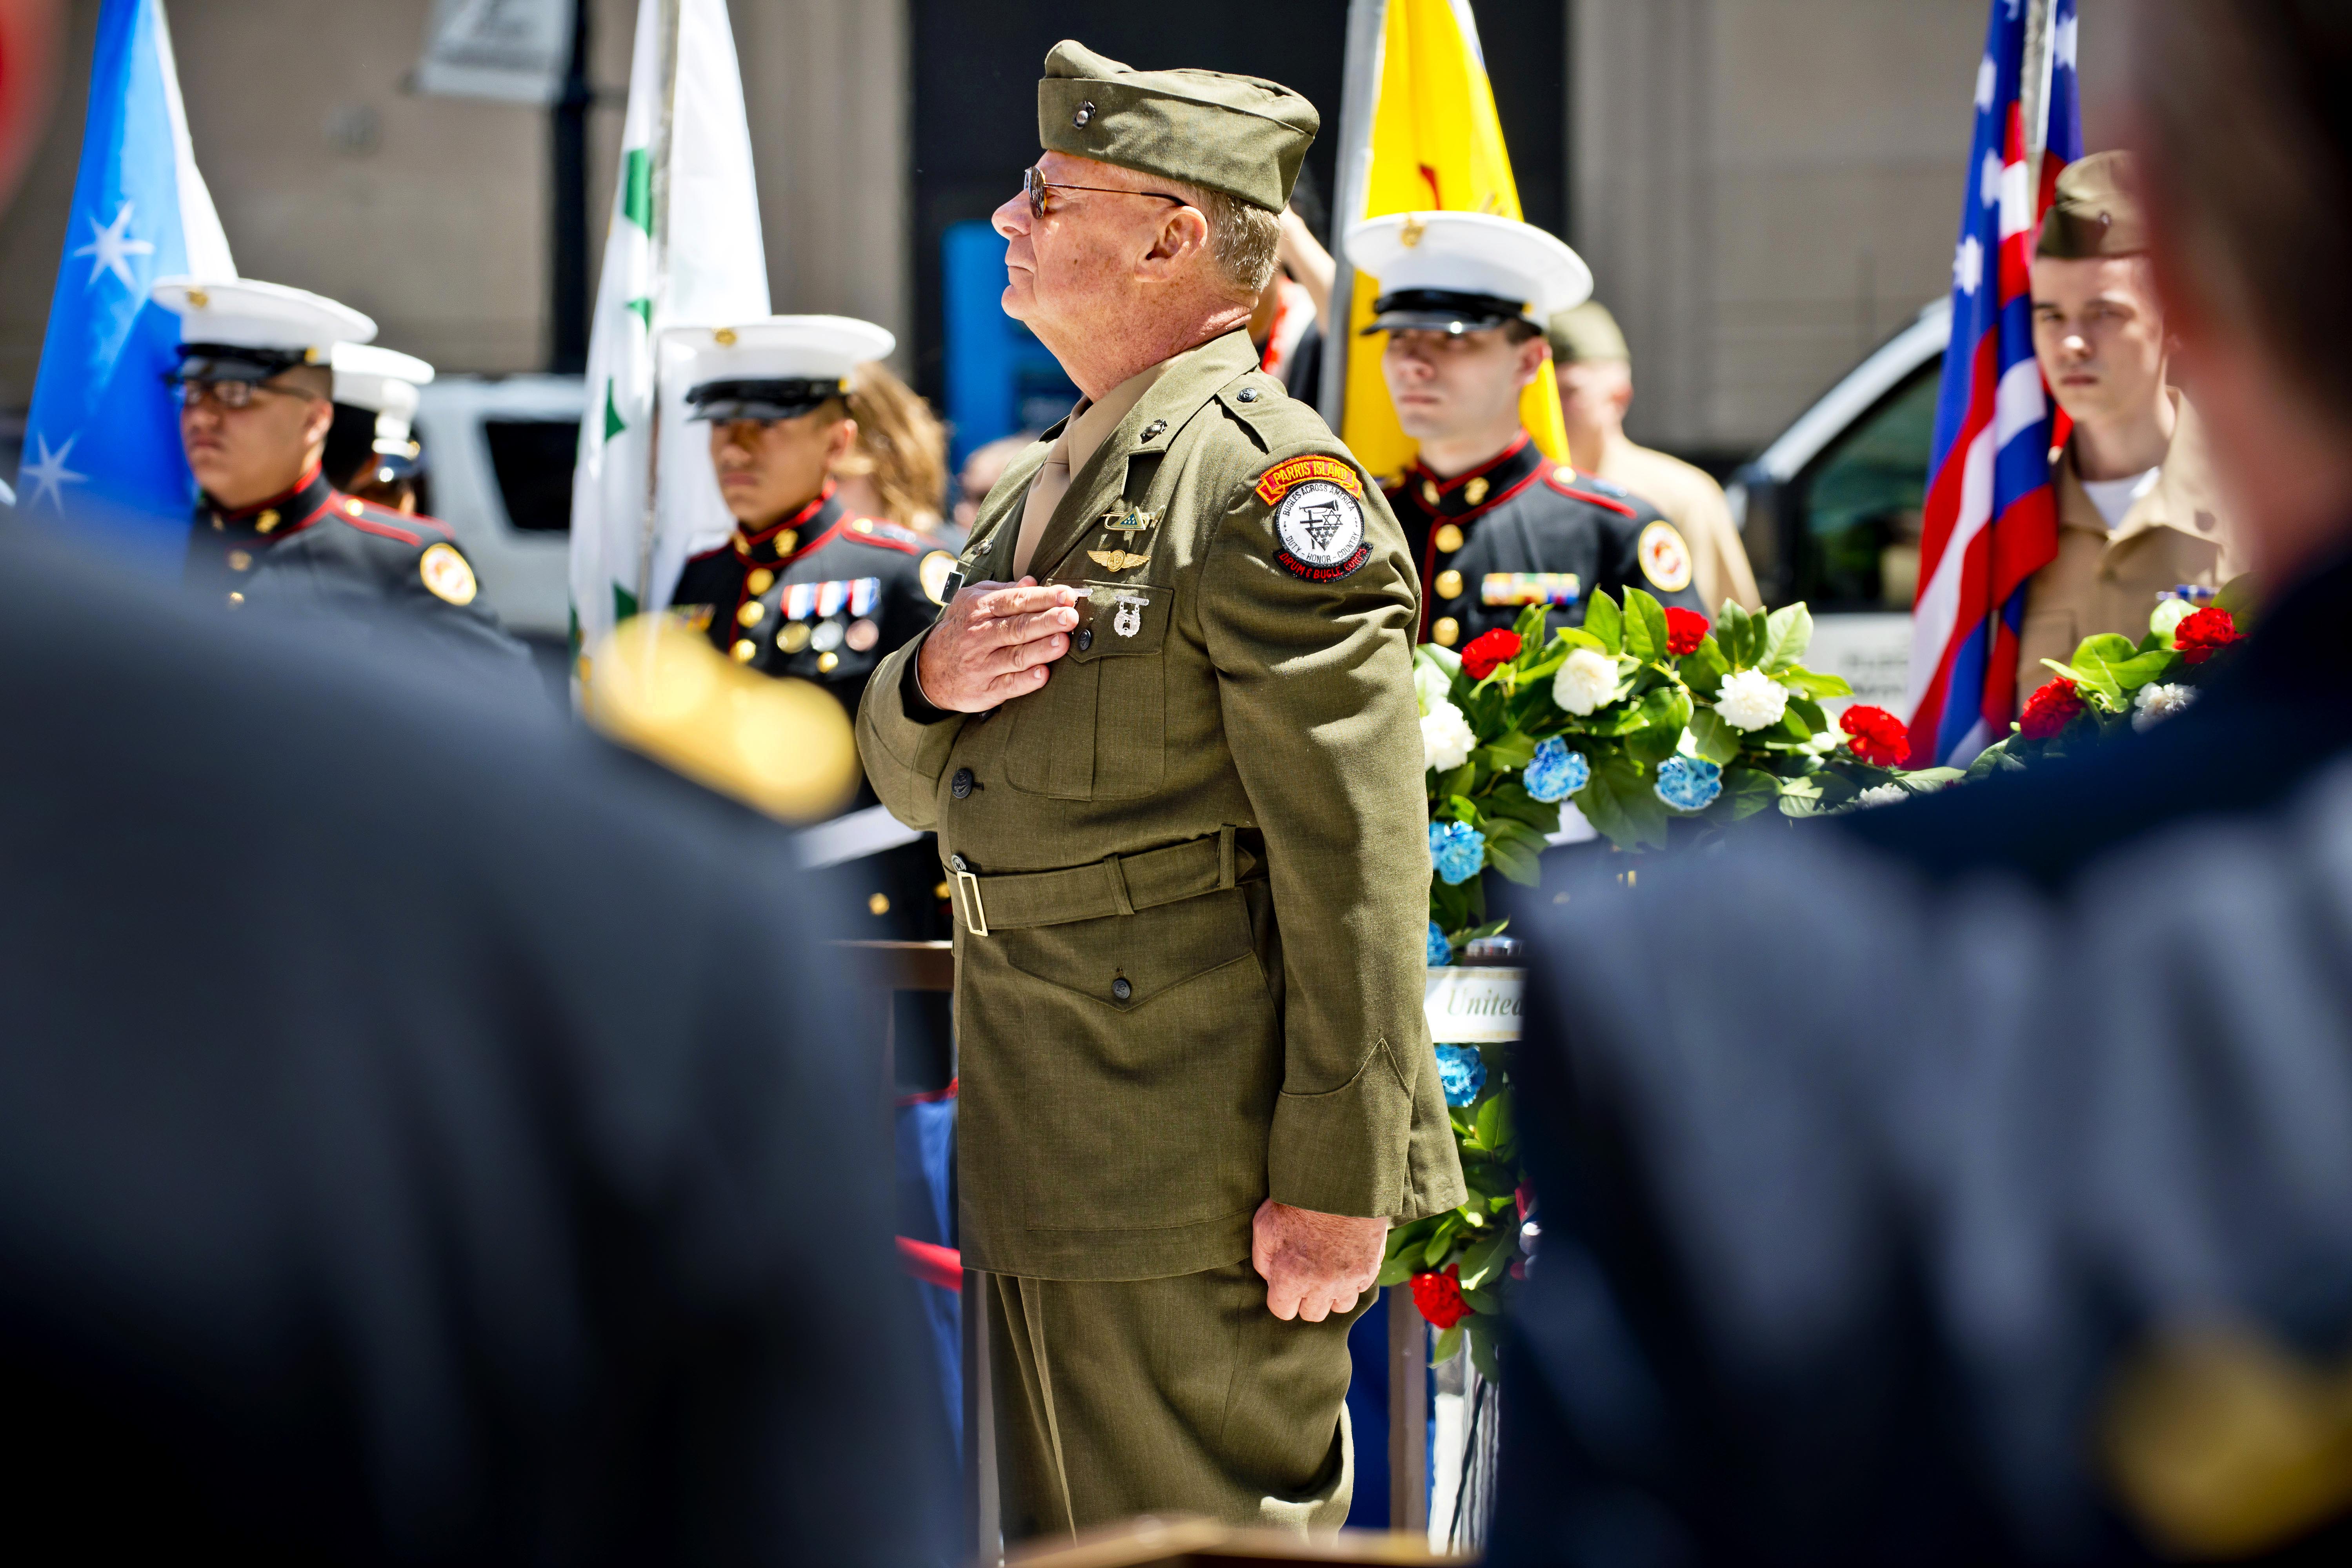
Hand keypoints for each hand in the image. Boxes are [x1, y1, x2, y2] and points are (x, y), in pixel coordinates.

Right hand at [914, 577, 1078, 712]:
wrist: (929, 669)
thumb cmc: (961, 629)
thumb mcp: (972, 601)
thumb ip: (1004, 591)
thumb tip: (1032, 582)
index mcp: (980, 609)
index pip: (1015, 601)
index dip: (1043, 598)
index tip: (1067, 595)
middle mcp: (980, 635)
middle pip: (1018, 627)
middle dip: (1046, 621)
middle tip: (1070, 616)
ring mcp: (982, 664)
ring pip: (1016, 656)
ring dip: (1041, 649)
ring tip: (1063, 642)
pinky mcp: (985, 690)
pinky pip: (1008, 685)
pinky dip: (1026, 681)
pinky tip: (1043, 674)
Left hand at [1252, 1199, 1388, 1321]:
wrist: (1338, 1181)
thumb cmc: (1297, 1201)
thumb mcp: (1264, 1225)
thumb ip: (1263, 1259)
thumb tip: (1270, 1279)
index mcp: (1290, 1276)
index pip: (1282, 1311)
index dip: (1282, 1297)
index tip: (1286, 1282)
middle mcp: (1320, 1285)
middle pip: (1312, 1314)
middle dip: (1307, 1298)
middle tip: (1307, 1274)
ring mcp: (1348, 1279)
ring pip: (1339, 1306)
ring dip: (1332, 1294)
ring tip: (1328, 1270)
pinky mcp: (1369, 1269)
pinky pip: (1360, 1288)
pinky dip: (1353, 1279)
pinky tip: (1345, 1258)